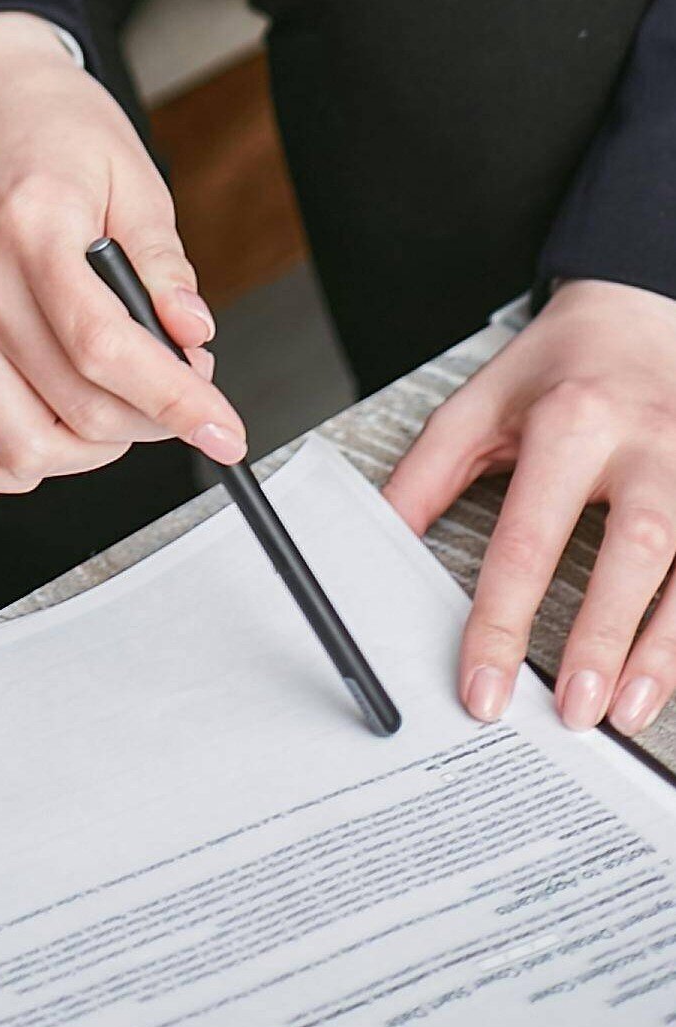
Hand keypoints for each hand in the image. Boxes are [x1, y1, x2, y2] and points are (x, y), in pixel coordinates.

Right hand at [0, 13, 245, 491]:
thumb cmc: (52, 131)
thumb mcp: (133, 176)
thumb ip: (165, 265)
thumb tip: (193, 338)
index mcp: (28, 227)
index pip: (103, 345)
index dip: (174, 400)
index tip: (223, 428)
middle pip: (73, 403)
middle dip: (153, 419)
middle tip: (183, 388)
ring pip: (19, 444)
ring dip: (91, 451)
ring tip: (120, 407)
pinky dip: (15, 466)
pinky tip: (57, 432)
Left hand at [386, 280, 675, 733]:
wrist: (638, 315)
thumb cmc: (557, 370)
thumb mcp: (479, 405)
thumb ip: (426, 474)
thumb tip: (381, 541)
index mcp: (571, 423)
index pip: (528, 537)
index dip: (502, 618)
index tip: (483, 680)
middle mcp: (648, 447)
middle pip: (631, 553)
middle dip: (601, 640)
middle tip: (571, 711)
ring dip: (662, 651)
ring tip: (625, 711)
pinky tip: (667, 671)